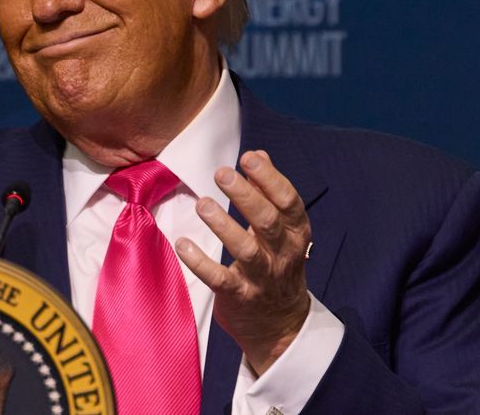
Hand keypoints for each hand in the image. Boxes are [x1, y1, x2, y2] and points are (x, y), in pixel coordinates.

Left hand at [176, 150, 311, 375]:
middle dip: (246, 196)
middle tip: (222, 173)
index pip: (289, 201)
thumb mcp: (281, 229)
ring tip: (202, 204)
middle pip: (268, 222)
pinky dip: (201, 262)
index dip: (270, 178)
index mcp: (296, 233)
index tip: (248, 158)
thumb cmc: (277, 265)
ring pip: (246, 250)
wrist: (281, 325)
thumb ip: (267, 191)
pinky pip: (220, 279)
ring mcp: (262, 278)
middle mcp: (283, 254)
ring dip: (224, 226)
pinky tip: (182, 244)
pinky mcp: (240, 298)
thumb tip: (258, 154)